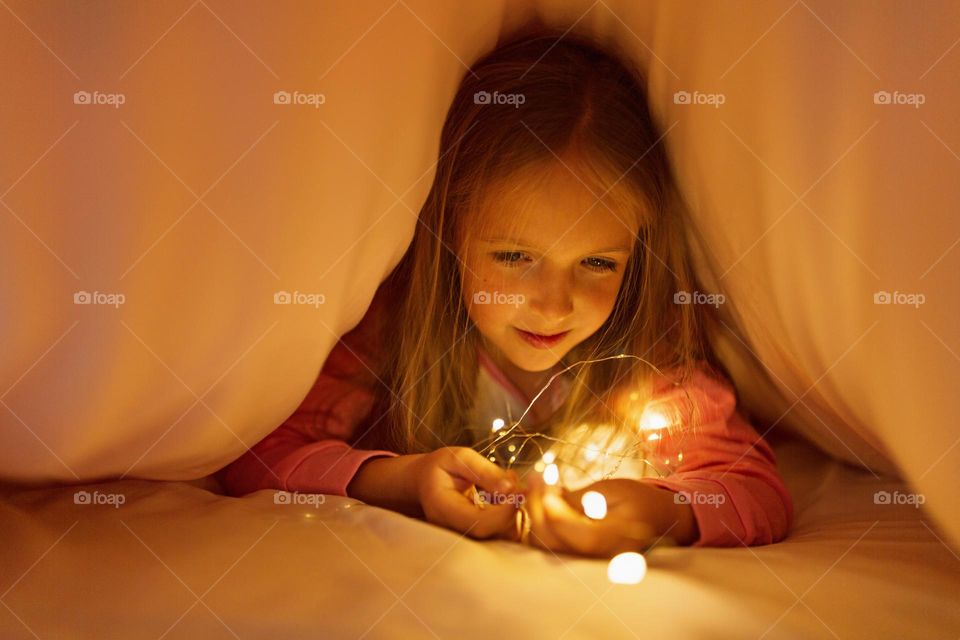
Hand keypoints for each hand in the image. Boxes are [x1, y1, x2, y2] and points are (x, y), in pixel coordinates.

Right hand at [413, 447, 522, 539]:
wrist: (426, 482)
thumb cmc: (442, 467)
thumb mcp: (459, 458)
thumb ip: (483, 471)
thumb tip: (511, 488)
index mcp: (442, 509)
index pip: (479, 523)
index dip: (505, 511)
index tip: (521, 491)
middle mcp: (452, 530)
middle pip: (493, 534)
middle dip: (514, 511)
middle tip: (521, 486)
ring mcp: (463, 537)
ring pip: (501, 536)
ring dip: (517, 513)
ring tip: (513, 486)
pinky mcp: (475, 538)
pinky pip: (501, 533)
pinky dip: (513, 516)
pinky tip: (509, 496)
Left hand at [521, 476, 697, 556]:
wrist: (657, 518)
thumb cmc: (637, 499)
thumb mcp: (612, 490)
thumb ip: (579, 499)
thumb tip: (546, 500)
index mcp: (613, 542)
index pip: (572, 532)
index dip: (552, 508)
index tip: (544, 481)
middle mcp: (597, 559)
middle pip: (552, 542)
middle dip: (537, 507)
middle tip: (536, 477)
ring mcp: (586, 562)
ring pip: (546, 545)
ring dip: (535, 514)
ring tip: (538, 485)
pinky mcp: (578, 557)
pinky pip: (550, 544)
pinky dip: (540, 522)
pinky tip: (543, 499)